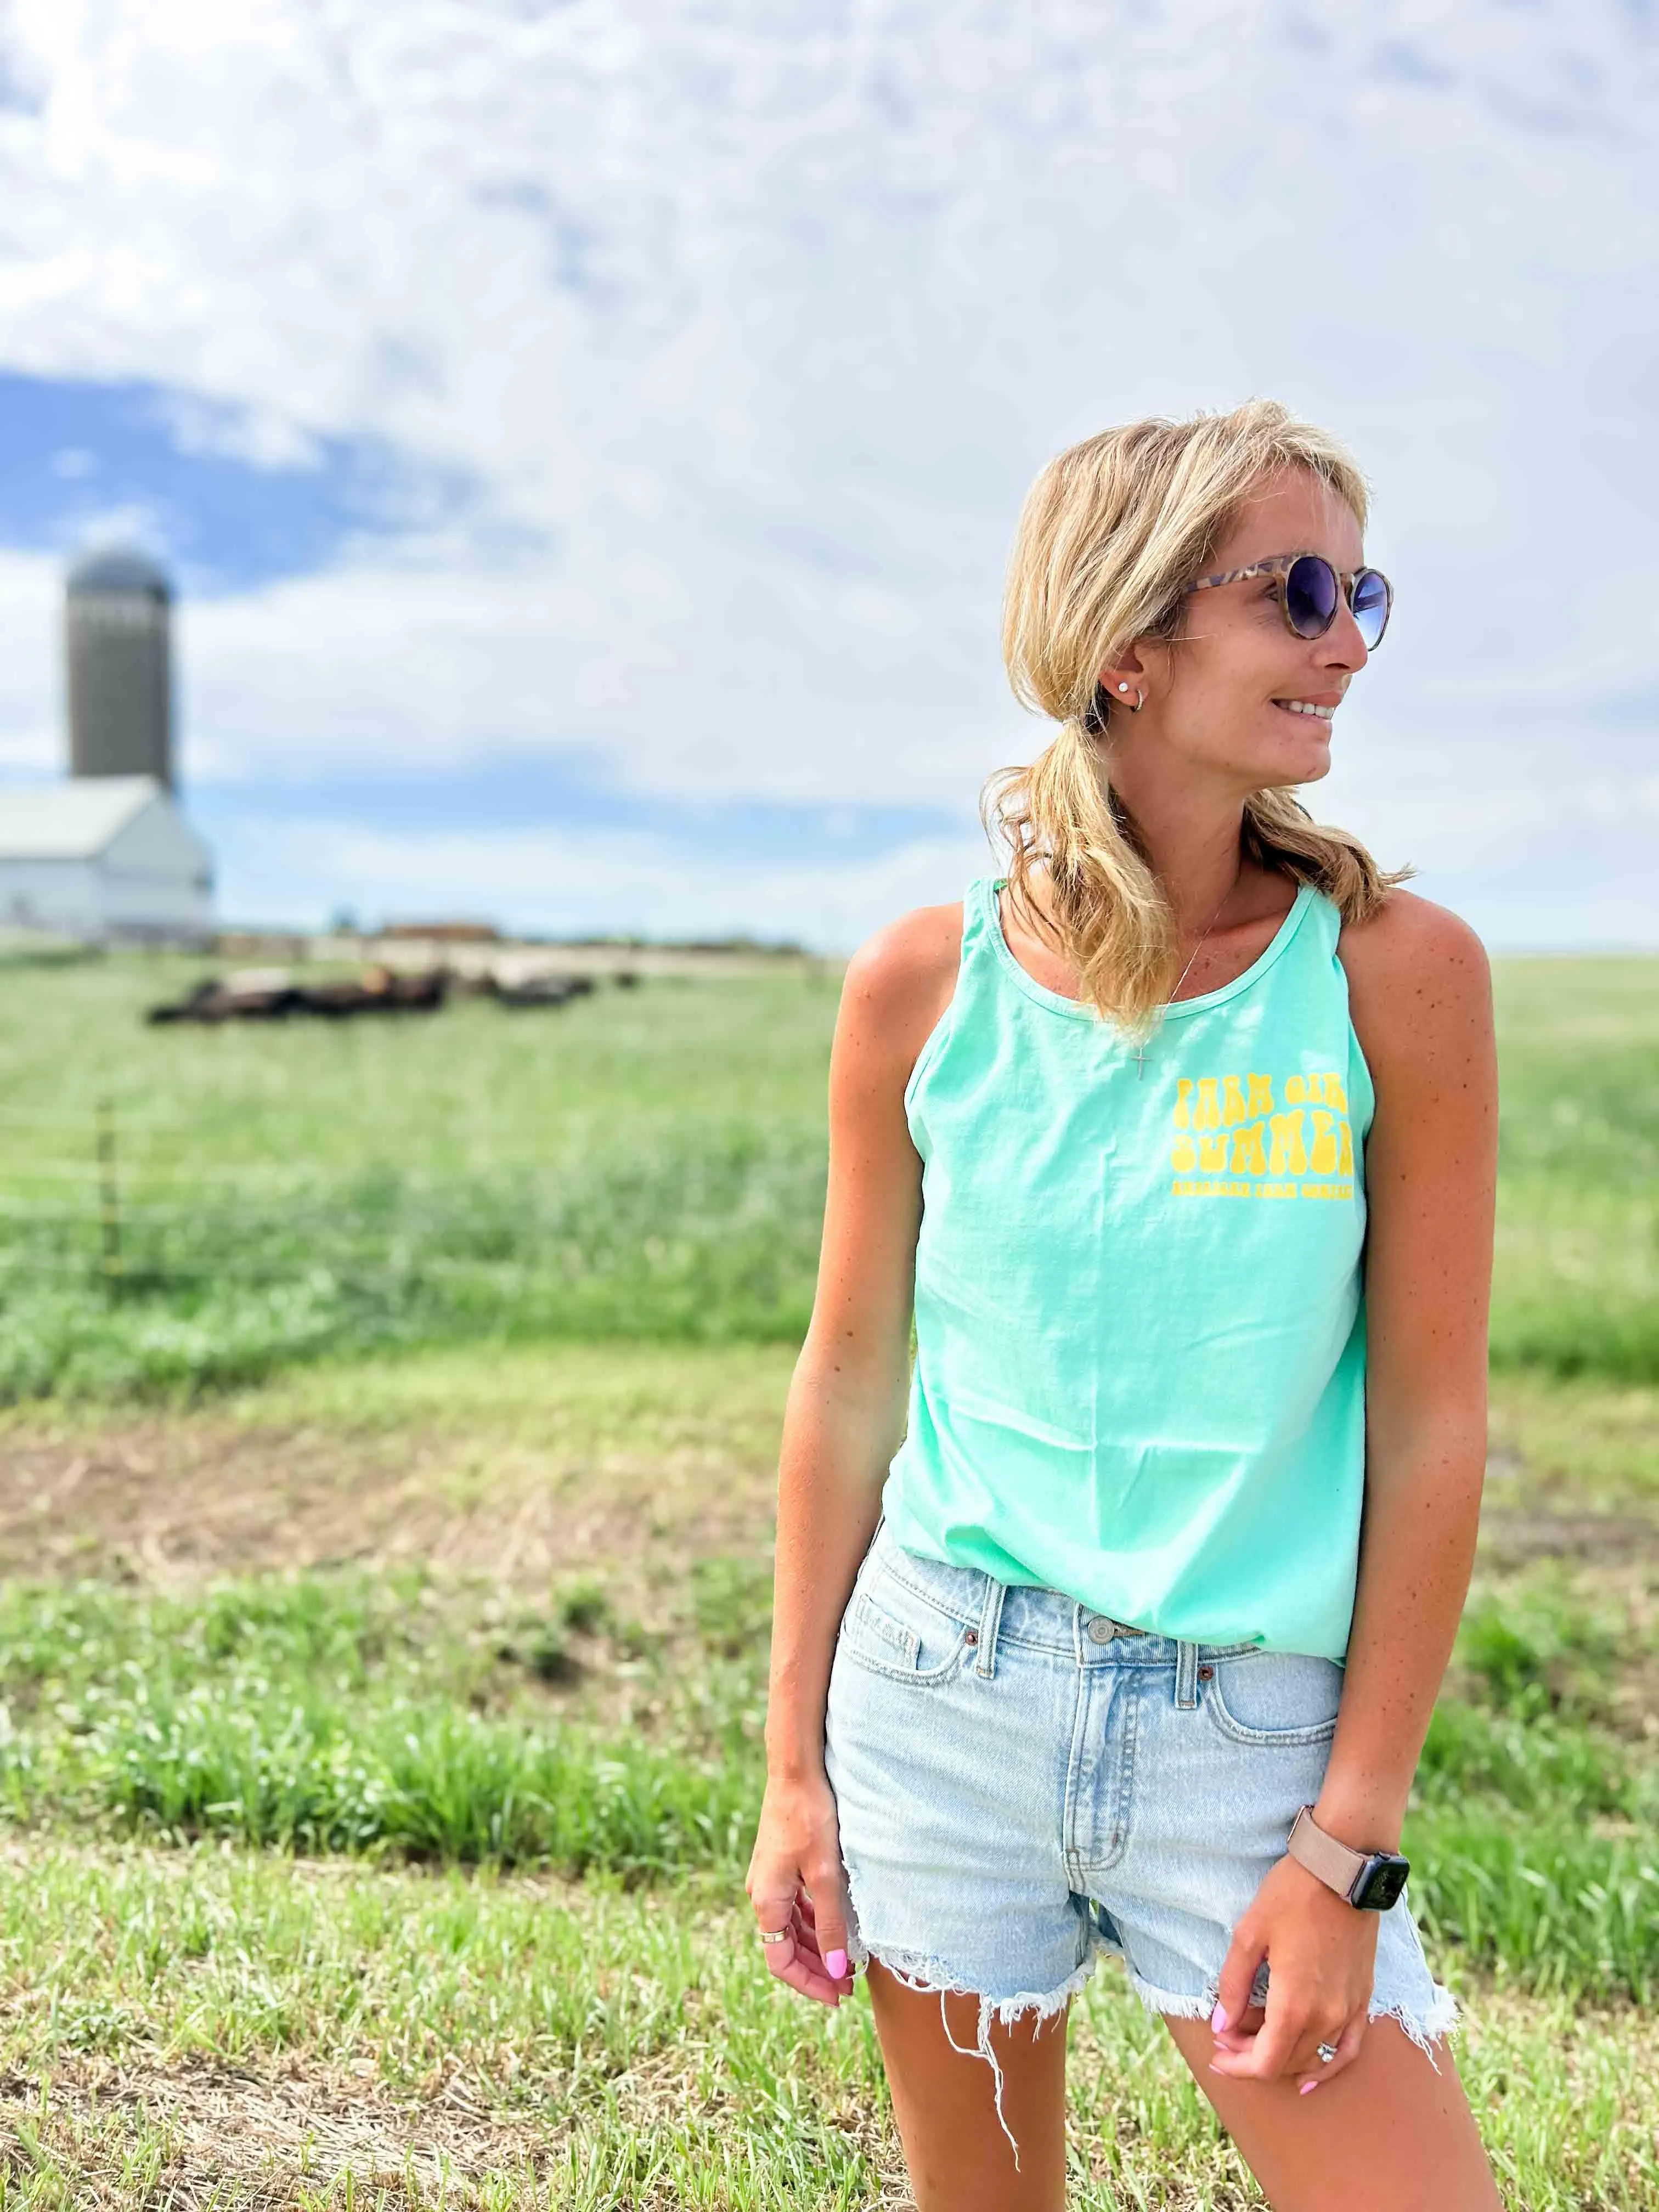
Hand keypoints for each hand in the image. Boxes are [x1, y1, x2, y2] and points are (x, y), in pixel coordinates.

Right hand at [745, 1769, 856, 2007]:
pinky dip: (814, 1922)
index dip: (810, 1983)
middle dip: (816, 1969)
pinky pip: (795, 1906)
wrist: (796, 1770)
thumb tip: (838, 1971)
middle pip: (785, 1947)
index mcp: (767, 1900)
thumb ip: (832, 1926)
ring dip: (816, 1947)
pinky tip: (836, 1925)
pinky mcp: (780, 1865)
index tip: (839, 1996)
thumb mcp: (827, 1876)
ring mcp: (770, 1879)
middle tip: (848, 1986)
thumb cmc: (810, 1818)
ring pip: (791, 1928)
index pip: (780, 1962)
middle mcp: (762, 1893)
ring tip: (846, 1961)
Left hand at [1207, 1853, 1379, 2093]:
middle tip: (1227, 2034)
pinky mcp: (1363, 1998)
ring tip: (1254, 2034)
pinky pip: (1348, 2049)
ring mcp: (1349, 2010)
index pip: (1265, 2063)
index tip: (1216, 2052)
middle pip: (1286, 2061)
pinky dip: (1328, 2067)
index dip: (1237, 2065)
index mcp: (1295, 2005)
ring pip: (1311, 2056)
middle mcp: (1326, 2017)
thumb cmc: (1291, 1896)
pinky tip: (1310, 2077)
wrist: (1342, 1872)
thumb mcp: (1249, 1935)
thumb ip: (1233, 1985)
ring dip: (1281, 2054)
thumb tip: (1221, 2024)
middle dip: (1251, 2056)